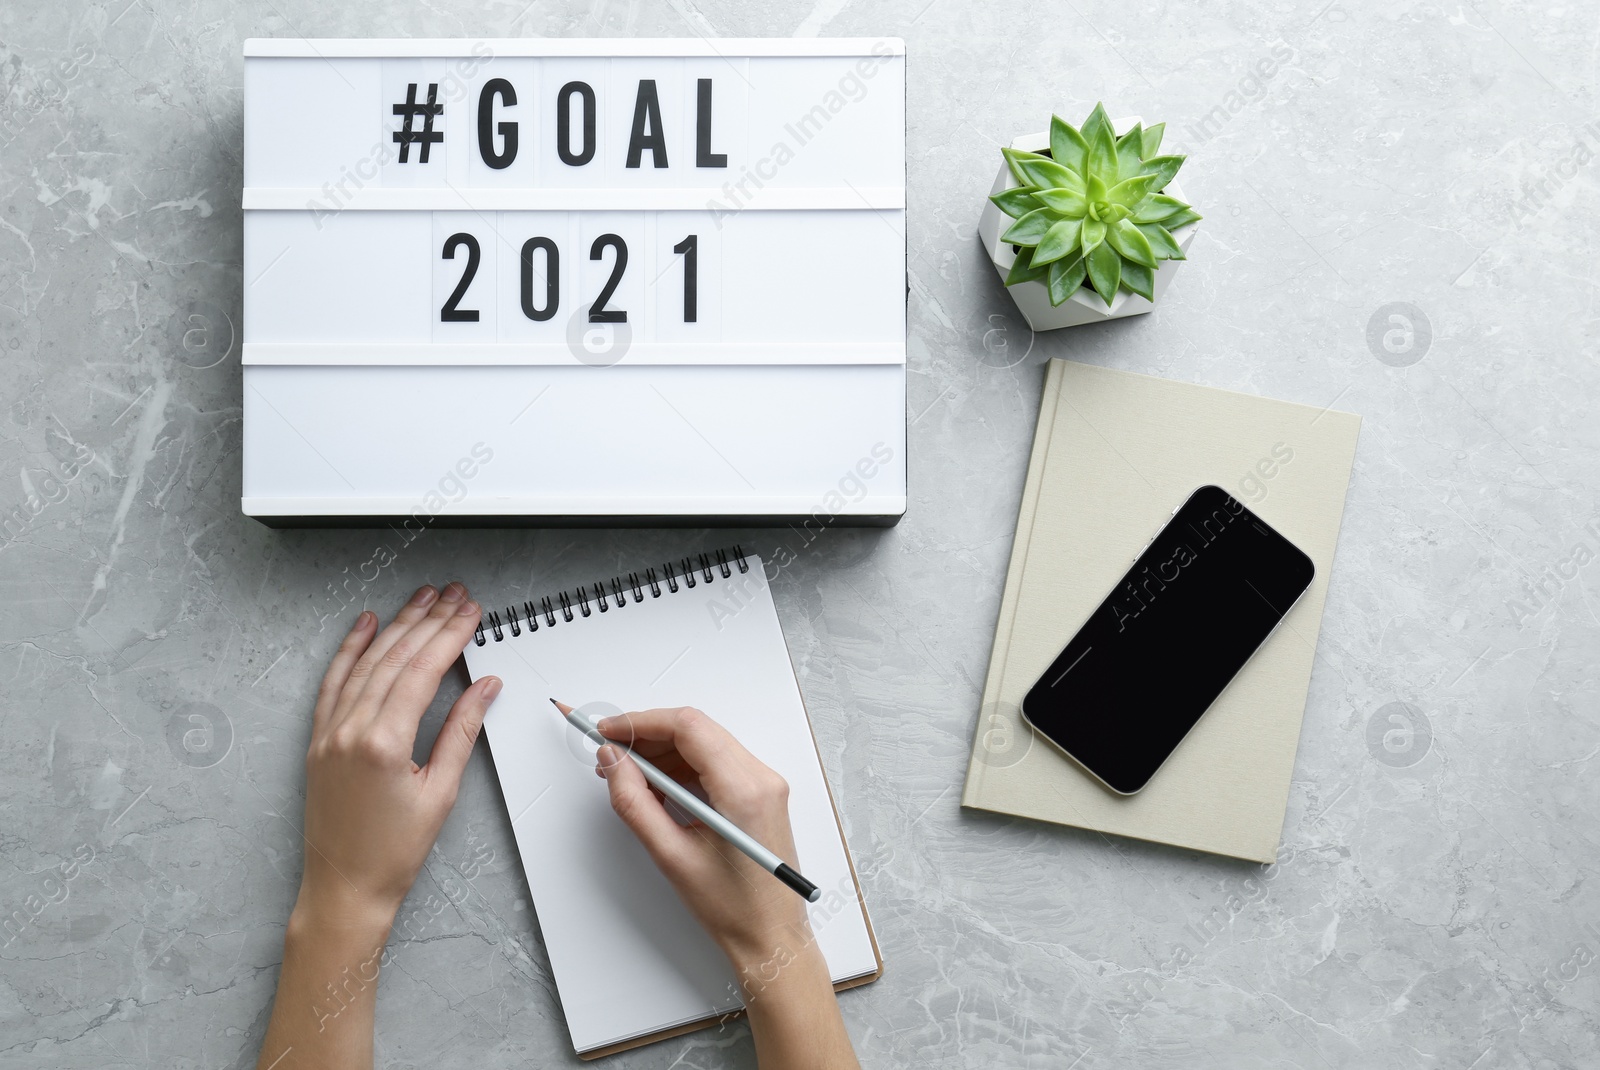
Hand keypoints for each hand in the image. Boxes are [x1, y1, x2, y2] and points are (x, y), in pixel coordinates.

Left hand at [297, 582, 500, 931]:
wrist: (344, 889)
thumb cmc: (391, 853)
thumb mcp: (440, 793)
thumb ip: (461, 732)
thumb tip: (483, 688)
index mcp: (382, 743)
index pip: (422, 671)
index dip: (449, 636)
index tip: (470, 612)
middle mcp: (350, 731)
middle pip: (395, 658)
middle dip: (428, 621)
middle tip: (453, 594)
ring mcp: (329, 733)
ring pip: (366, 663)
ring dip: (395, 626)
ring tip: (420, 599)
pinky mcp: (318, 740)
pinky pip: (333, 683)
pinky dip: (349, 650)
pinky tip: (365, 626)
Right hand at [594, 706, 861, 1069]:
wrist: (770, 937)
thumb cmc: (733, 908)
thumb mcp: (671, 855)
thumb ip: (635, 803)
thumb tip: (613, 762)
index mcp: (744, 791)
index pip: (689, 728)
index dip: (642, 722)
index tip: (609, 730)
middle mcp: (762, 779)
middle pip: (697, 730)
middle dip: (649, 735)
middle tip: (611, 754)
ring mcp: (765, 784)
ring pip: (706, 743)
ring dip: (664, 752)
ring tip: (628, 775)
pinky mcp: (761, 793)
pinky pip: (717, 762)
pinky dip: (683, 767)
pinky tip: (658, 787)